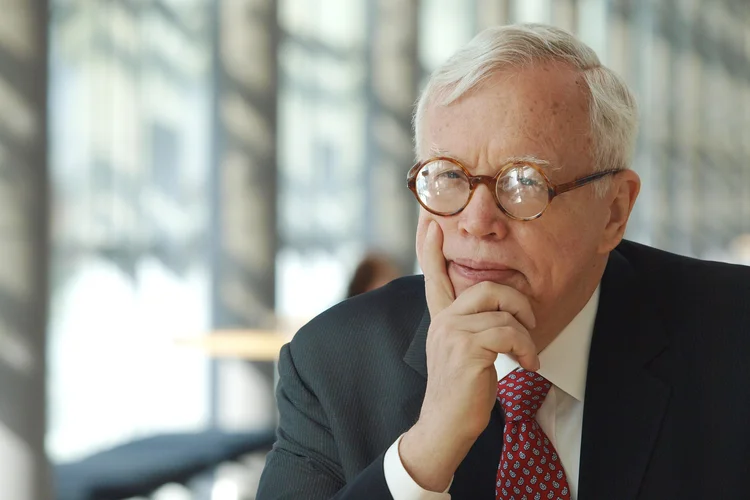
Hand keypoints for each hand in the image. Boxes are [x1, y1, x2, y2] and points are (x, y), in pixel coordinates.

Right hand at [399, 221, 537, 490]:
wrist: (445, 426)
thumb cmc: (461, 392)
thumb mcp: (462, 353)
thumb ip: (473, 328)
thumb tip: (502, 313)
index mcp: (440, 319)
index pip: (433, 277)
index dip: (431, 250)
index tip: (431, 223)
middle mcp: (443, 321)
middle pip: (487, 287)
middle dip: (518, 302)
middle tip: (530, 323)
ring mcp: (452, 333)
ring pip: (503, 312)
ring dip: (526, 334)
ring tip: (528, 354)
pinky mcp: (467, 348)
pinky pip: (509, 331)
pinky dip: (526, 347)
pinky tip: (527, 364)